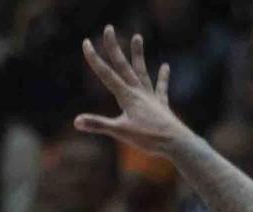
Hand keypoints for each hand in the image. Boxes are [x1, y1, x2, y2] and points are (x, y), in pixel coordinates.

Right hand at [74, 27, 192, 157]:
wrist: (176, 142)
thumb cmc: (148, 138)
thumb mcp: (120, 132)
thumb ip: (98, 124)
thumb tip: (76, 121)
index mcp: (127, 96)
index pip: (106, 74)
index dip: (94, 59)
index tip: (86, 43)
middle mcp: (138, 92)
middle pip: (123, 65)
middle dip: (113, 47)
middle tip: (109, 28)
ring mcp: (150, 97)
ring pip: (142, 71)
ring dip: (138, 55)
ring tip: (138, 36)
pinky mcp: (161, 104)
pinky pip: (161, 88)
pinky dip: (163, 77)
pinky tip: (165, 66)